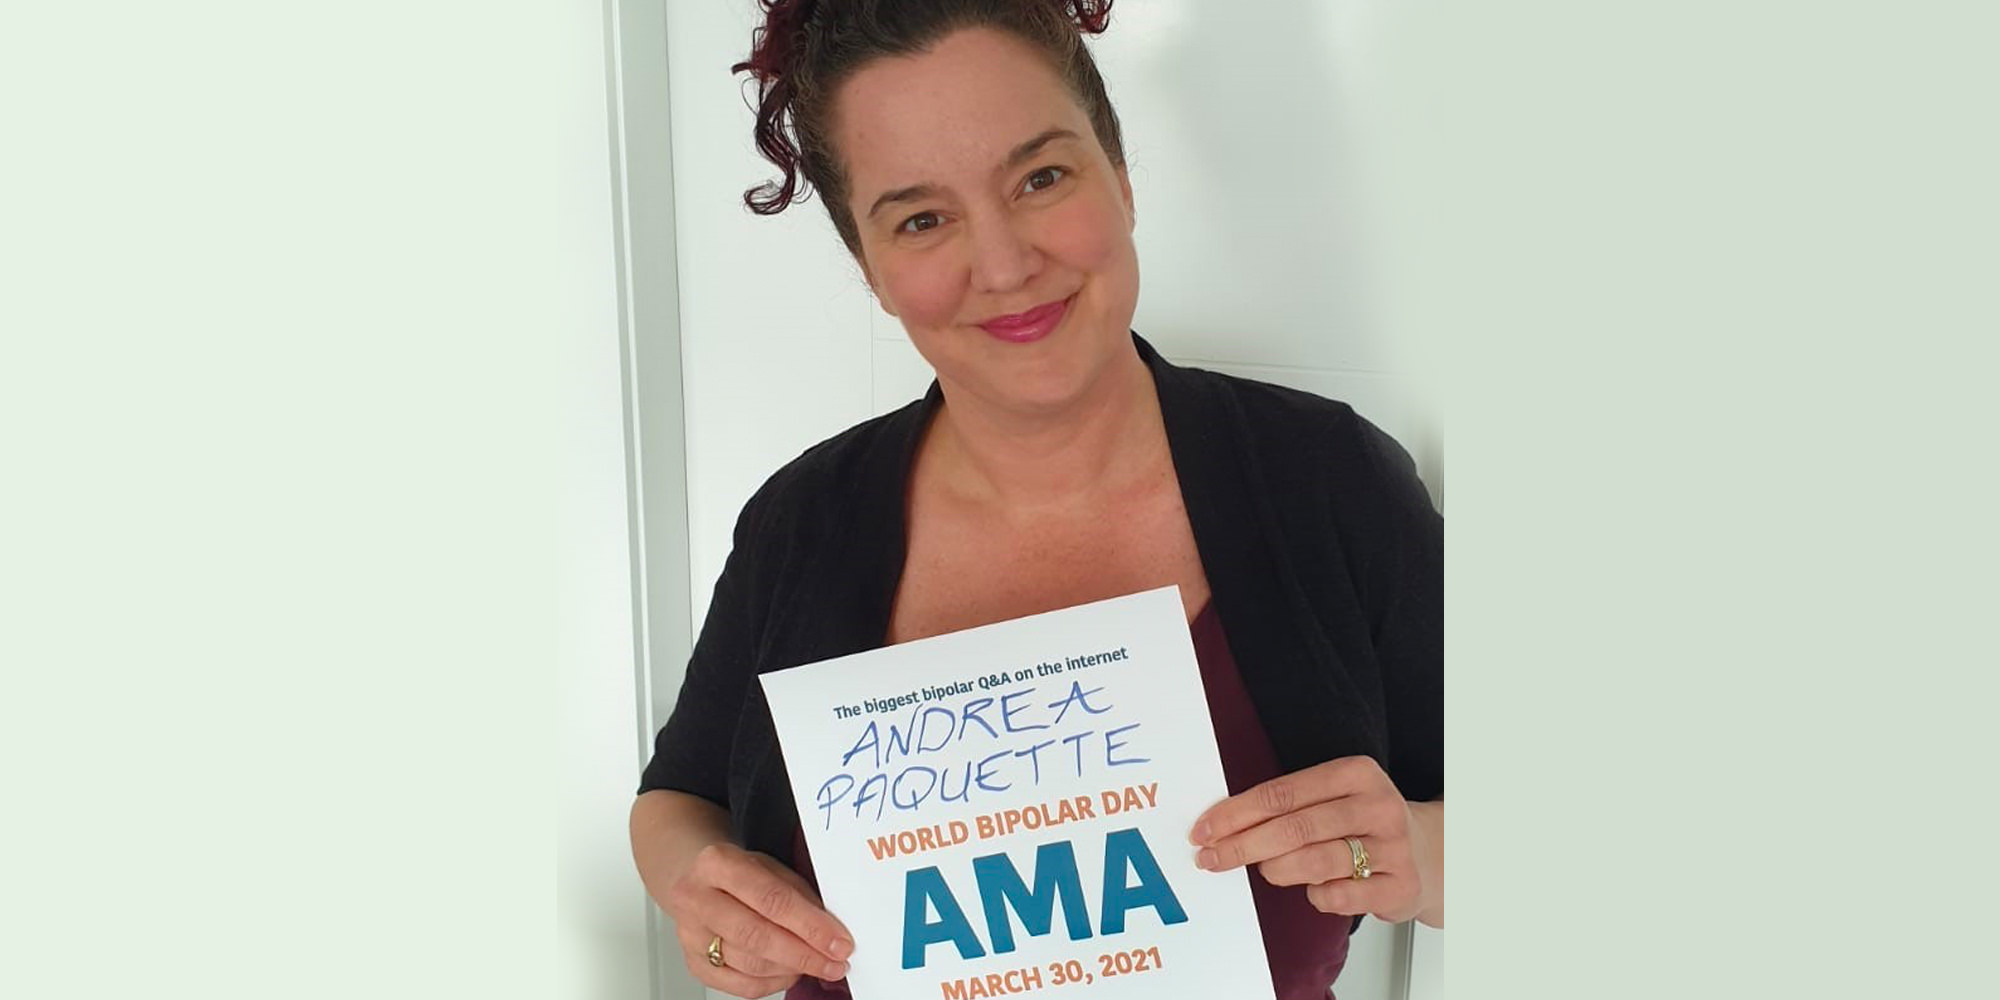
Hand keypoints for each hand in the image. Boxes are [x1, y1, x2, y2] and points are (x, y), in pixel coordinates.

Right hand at [663, 841, 855, 997]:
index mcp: (718, 863)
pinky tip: (790, 973)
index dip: (810, 925)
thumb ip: (798, 896)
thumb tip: (832, 931)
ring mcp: (690, 934)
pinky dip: (773, 983)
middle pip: (756, 936)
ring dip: (792, 969)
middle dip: (804, 954)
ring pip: (750, 964)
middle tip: (834, 963)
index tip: (839, 942)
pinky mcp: (694, 963)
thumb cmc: (739, 873)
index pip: (771, 899)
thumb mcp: (770, 867)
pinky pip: (740, 985)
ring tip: (817, 965)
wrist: (696, 880)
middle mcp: (696, 899)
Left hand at [1189, 755, 1440, 924]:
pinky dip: (1316, 895)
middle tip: (1213, 858)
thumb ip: (1289, 805)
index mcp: (1356, 773)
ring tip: (1268, 869)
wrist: (1432, 854)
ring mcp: (1392, 847)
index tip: (1204, 830)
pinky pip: (1338, 896)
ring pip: (1314, 862)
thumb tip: (1223, 824)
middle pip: (1294, 827)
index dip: (1236, 813)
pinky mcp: (1399, 886)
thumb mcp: (1334, 797)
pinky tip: (1315, 887)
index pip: (1282, 793)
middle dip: (1243, 845)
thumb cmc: (1366, 824)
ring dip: (1277, 870)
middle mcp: (1377, 806)